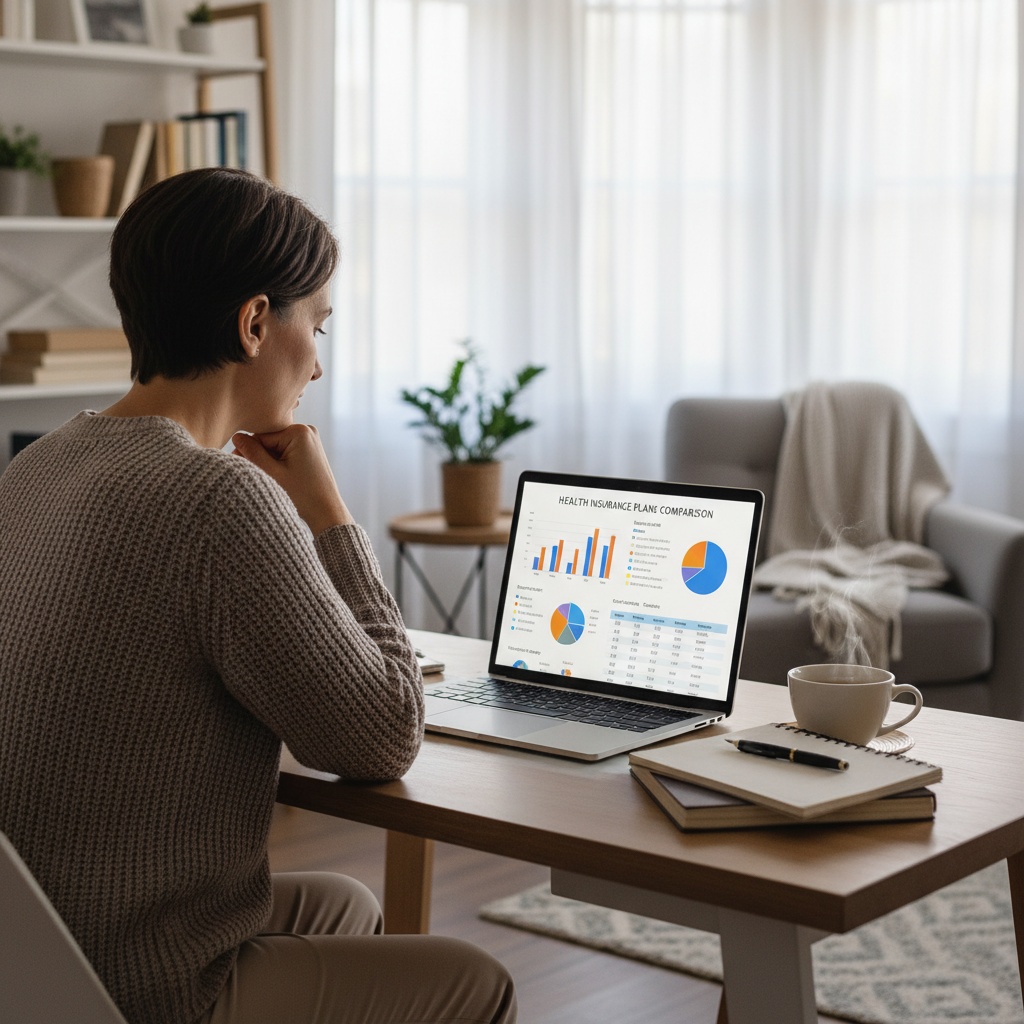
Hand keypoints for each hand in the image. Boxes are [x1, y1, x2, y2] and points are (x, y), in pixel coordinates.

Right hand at [232, 425, 354, 535]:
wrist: (326, 511)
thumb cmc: (302, 495)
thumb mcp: (272, 473)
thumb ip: (252, 453)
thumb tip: (236, 436)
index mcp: (299, 431)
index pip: (260, 437)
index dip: (247, 452)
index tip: (238, 465)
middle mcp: (307, 430)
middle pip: (269, 441)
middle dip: (259, 457)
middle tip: (252, 475)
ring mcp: (310, 440)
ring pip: (276, 448)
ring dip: (268, 462)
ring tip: (268, 479)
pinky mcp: (310, 451)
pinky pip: (287, 453)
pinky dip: (279, 464)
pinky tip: (279, 478)